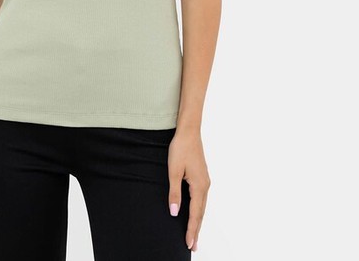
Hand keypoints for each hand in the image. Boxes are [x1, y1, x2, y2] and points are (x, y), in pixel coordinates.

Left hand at [167, 130, 210, 251]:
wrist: (189, 132)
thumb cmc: (180, 149)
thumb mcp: (173, 171)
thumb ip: (174, 193)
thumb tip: (174, 212)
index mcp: (199, 186)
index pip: (195, 214)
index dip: (192, 230)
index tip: (189, 244)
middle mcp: (205, 186)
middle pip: (201, 213)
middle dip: (197, 230)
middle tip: (193, 246)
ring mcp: (205, 181)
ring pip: (202, 206)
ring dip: (198, 221)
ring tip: (194, 235)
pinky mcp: (202, 177)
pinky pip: (201, 199)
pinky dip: (199, 210)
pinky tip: (195, 213)